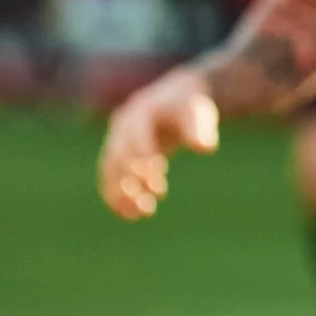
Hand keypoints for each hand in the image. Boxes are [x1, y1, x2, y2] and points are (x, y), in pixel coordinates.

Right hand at [98, 69, 219, 219]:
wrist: (174, 100)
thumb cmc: (189, 107)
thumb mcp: (197, 114)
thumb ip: (199, 130)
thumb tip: (206, 148)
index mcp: (142, 111)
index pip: (137, 134)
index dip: (144, 153)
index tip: (157, 173)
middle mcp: (123, 127)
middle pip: (120, 154)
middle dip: (135, 176)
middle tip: (159, 192)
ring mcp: (116, 141)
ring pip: (111, 171)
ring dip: (123, 193)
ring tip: (145, 212)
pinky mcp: (116, 156)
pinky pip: (110, 179)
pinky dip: (117, 197)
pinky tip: (132, 215)